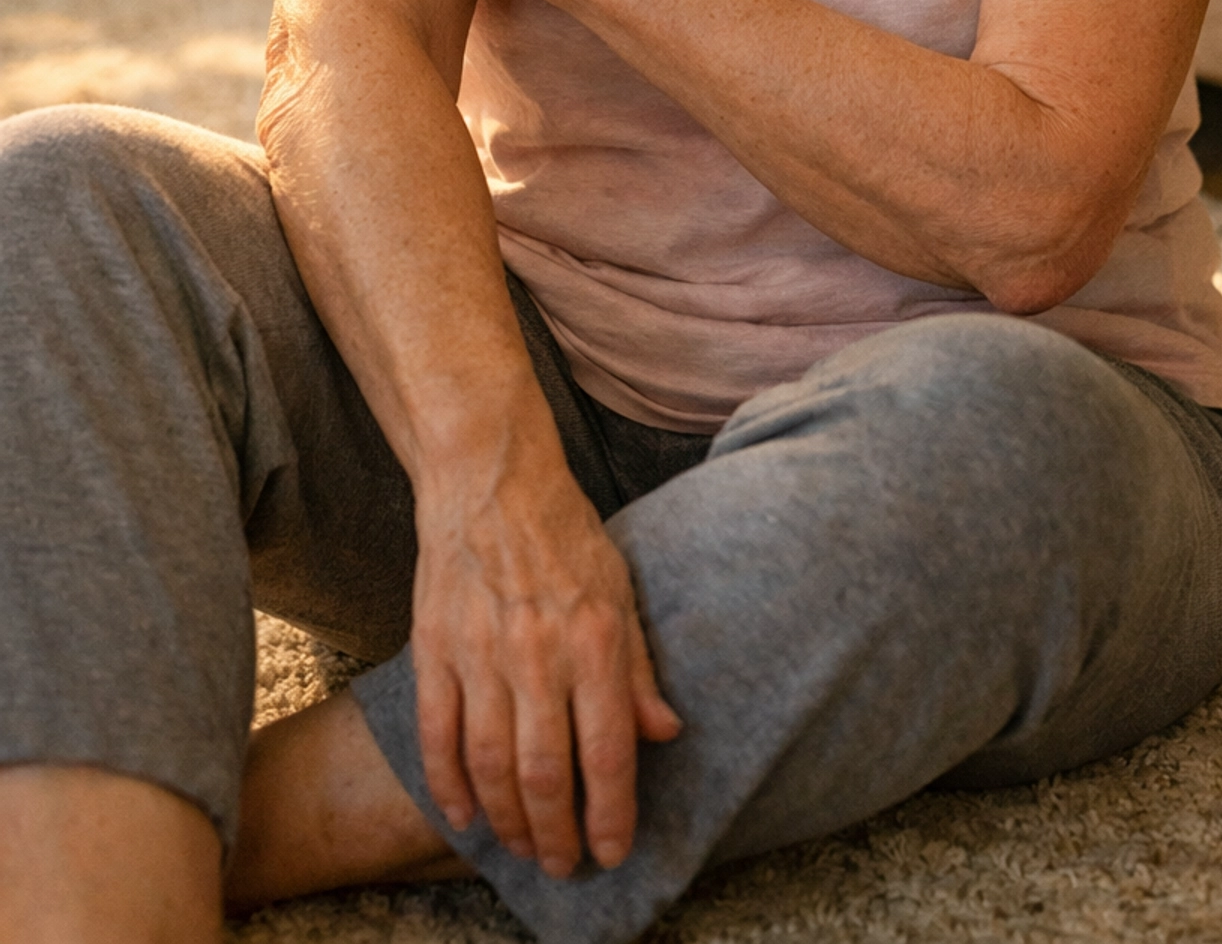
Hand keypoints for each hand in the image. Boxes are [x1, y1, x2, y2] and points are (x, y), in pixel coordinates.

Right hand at [413, 449, 681, 874]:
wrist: (489, 477)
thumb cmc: (562, 530)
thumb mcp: (620, 587)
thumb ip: (639, 667)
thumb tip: (664, 733)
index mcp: (594, 639)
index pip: (606, 751)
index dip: (610, 814)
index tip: (613, 851)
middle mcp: (538, 654)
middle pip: (544, 774)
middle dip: (557, 834)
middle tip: (564, 865)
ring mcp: (480, 653)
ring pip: (490, 765)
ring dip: (507, 821)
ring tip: (523, 848)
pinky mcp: (434, 648)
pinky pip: (438, 735)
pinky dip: (448, 784)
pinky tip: (464, 815)